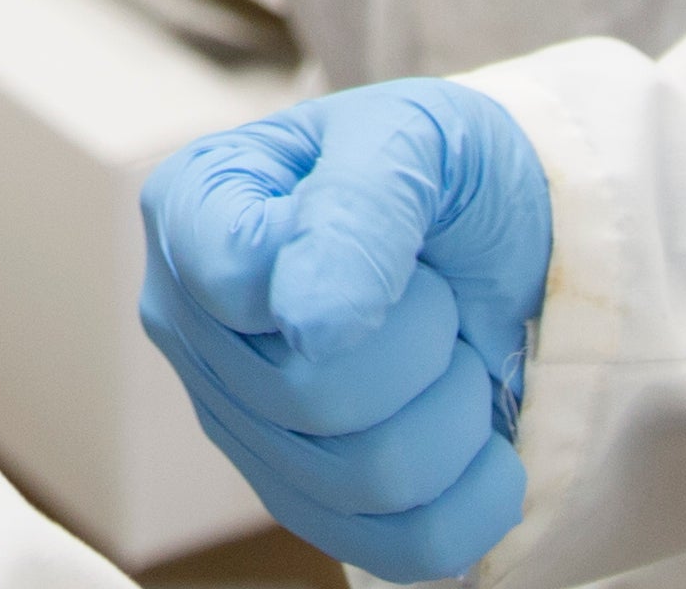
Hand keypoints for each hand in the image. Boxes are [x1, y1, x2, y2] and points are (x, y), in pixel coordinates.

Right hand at [135, 82, 553, 578]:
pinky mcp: (300, 497)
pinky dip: (473, 503)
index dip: (336, 276)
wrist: (493, 229)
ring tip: (454, 355)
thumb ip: (357, 210)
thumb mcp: (413, 138)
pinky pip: (394, 549)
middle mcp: (191, 324)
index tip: (402, 246)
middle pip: (312, 395)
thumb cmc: (437, 167)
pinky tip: (486, 447)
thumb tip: (308, 327)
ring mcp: (239, 422)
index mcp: (192, 211)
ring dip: (455, 414)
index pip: (232, 279)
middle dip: (425, 342)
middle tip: (439, 294)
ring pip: (363, 479)